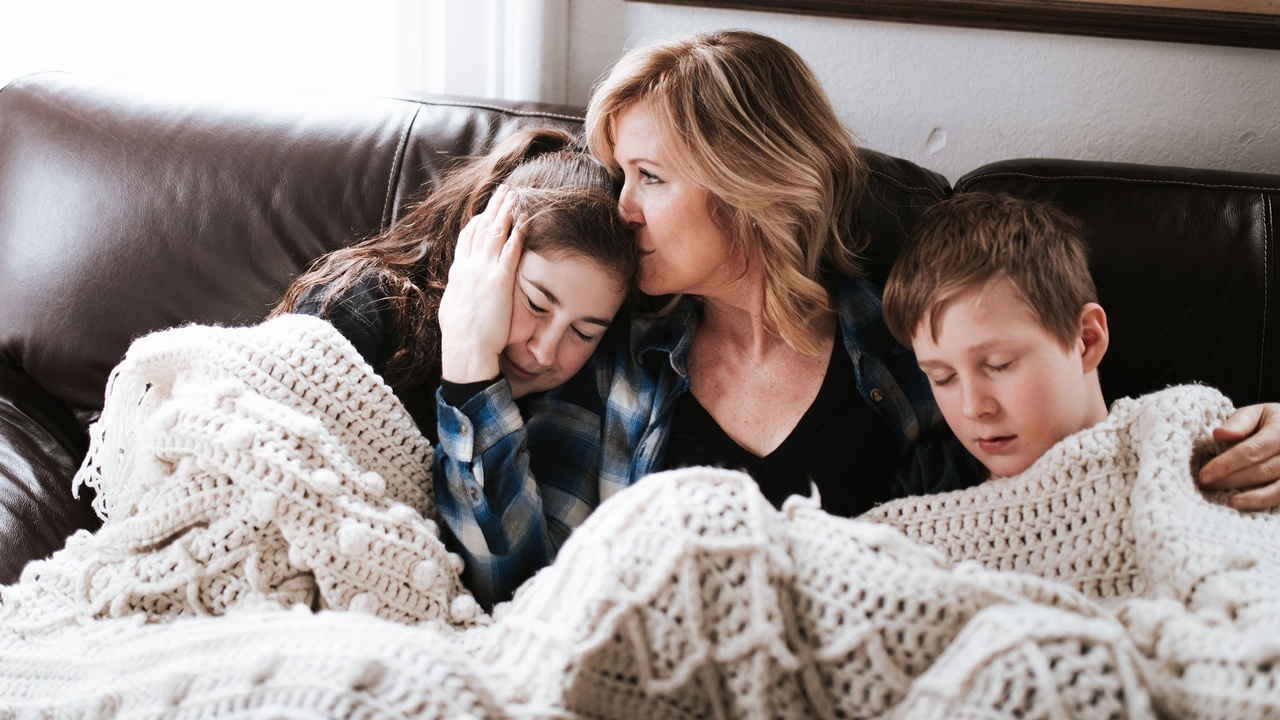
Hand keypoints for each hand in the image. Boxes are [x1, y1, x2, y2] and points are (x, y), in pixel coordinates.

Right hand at [438, 186, 524, 383]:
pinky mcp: (500, 280)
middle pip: (481, 228)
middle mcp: (469, 266)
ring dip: (506, 211)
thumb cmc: (460, 336)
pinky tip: (525, 219)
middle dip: (493, 207)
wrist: (466, 348)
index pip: (466, 238)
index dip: (477, 221)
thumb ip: (458, 293)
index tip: (485, 211)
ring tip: (515, 195)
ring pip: (496, 232)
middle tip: (503, 191)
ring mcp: (484, 271)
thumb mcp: (452, 307)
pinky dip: (519, 232)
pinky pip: (511, 250)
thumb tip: (458, 292)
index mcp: (458, 272)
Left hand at [1197, 402, 1279, 510]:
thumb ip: (1239, 422)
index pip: (1251, 450)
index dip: (1226, 464)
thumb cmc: (1272, 421)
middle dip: (1231, 480)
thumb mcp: (1257, 413)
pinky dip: (1265, 502)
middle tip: (1206, 487)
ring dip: (1251, 498)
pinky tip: (1246, 505)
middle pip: (1261, 470)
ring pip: (1277, 488)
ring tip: (1228, 502)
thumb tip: (1219, 434)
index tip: (1204, 475)